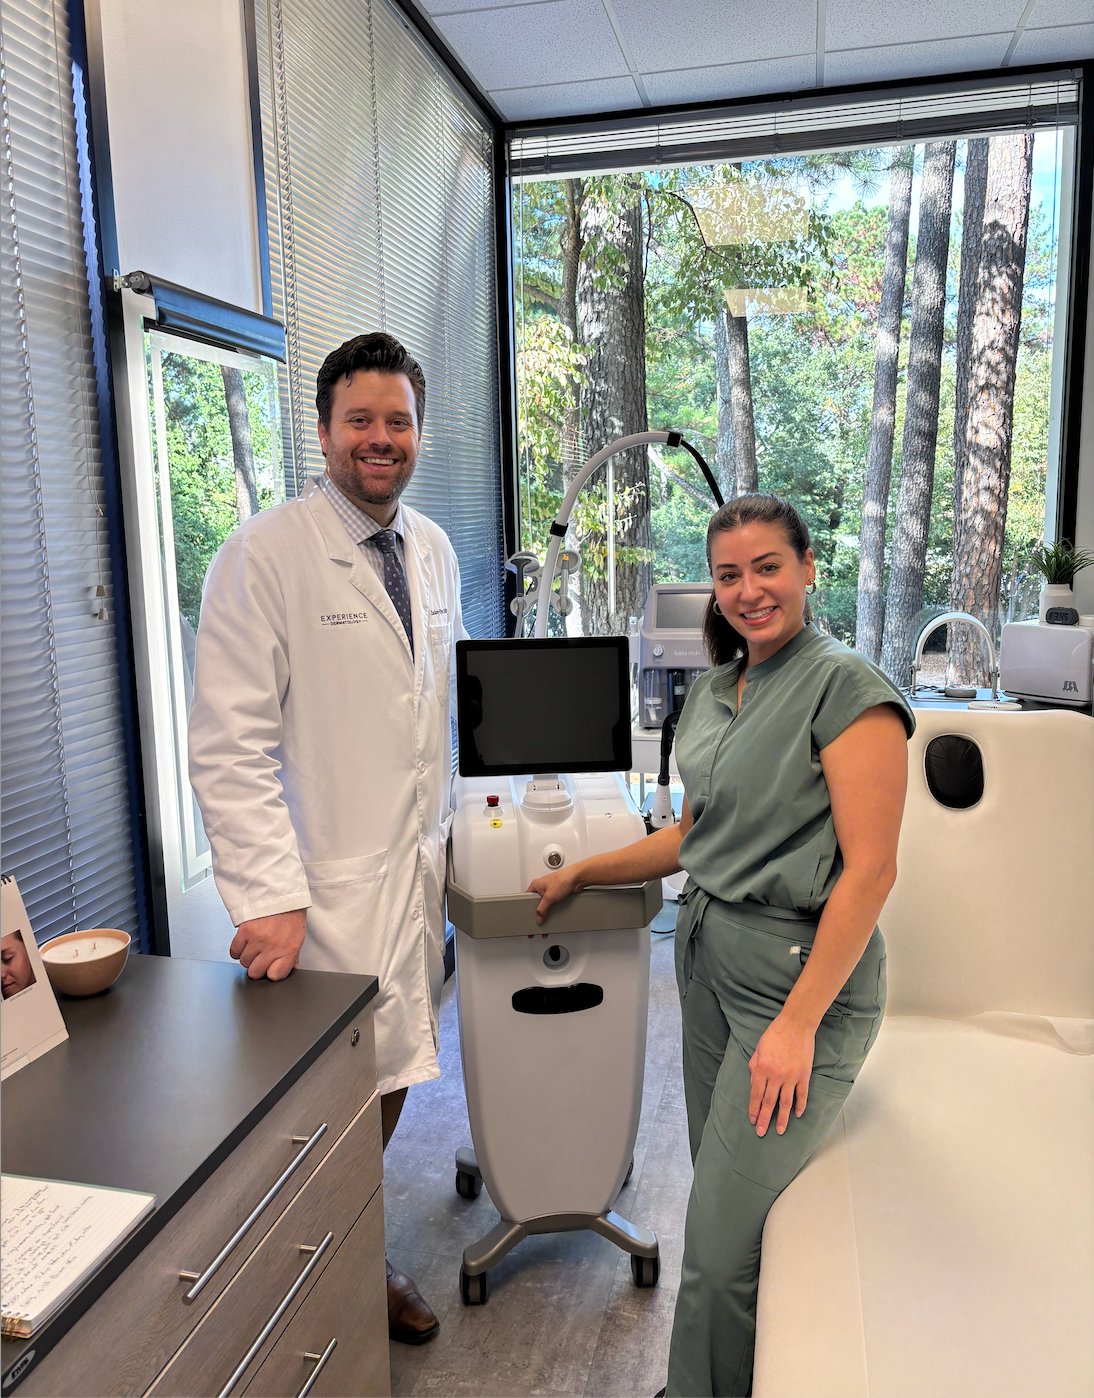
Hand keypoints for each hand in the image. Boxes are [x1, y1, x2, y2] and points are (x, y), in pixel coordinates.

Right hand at [230, 909, 305, 980]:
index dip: (272, 973)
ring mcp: (258, 940)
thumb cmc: (290, 913)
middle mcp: (273, 946)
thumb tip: (291, 969)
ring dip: (247, 956)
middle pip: (256, 972)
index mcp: (289, 949)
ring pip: (244, 962)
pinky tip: (244, 943)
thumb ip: (293, 955)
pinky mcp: (245, 932)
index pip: (276, 976)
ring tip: (253, 946)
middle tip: (260, 957)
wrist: (279, 892)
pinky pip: (234, 951)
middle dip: (256, 967)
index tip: (271, 967)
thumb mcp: (298, 936)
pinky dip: (237, 949)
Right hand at [526, 868, 582, 923]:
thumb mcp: (549, 897)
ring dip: (548, 909)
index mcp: (535, 885)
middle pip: (536, 902)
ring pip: (545, 904)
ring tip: (550, 912)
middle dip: (539, 909)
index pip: (526, 898)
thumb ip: (542, 909)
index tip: (530, 915)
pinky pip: (552, 904)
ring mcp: (550, 891)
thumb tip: (538, 917)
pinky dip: (554, 908)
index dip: (528, 907)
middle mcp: (542, 887)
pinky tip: (556, 910)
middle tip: (540, 916)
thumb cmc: (563, 879)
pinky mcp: (557, 894)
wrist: (577, 878)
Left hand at [747, 1013, 814, 1137]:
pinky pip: (802, 1095)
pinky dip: (800, 1106)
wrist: (796, 1024)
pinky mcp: (804, 1075)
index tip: (752, 1120)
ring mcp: (791, 1077)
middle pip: (769, 1102)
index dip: (753, 1109)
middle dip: (764, 1119)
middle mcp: (776, 1076)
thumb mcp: (759, 1047)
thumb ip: (754, 1064)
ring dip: (782, 1119)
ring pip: (785, 1103)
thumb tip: (753, 1081)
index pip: (756, 1094)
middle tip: (760, 1132)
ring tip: (780, 1131)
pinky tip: (797, 1115)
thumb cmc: (775, 1033)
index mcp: (762, 1068)